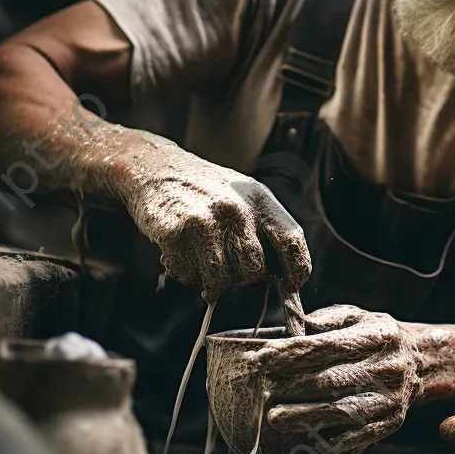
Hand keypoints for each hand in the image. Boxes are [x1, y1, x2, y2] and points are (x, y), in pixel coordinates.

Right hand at [116, 141, 308, 330]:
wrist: (157, 168)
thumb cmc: (206, 189)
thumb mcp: (243, 195)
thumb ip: (264, 229)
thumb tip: (285, 278)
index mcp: (258, 198)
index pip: (291, 240)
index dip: (297, 269)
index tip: (292, 285)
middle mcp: (235, 208)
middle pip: (254, 270)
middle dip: (243, 278)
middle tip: (229, 268)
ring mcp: (205, 221)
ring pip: (222, 279)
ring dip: (213, 280)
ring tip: (204, 259)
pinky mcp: (176, 233)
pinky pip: (190, 275)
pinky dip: (188, 273)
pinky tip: (183, 253)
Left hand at [258, 305, 423, 453]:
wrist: (420, 362)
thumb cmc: (376, 337)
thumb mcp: (357, 316)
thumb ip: (327, 320)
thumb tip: (294, 328)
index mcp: (377, 335)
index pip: (327, 345)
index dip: (291, 353)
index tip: (261, 358)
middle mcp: (387, 367)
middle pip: (332, 380)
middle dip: (292, 387)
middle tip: (263, 391)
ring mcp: (390, 398)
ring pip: (342, 411)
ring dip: (305, 416)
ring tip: (275, 418)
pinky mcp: (390, 422)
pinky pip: (357, 436)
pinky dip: (329, 440)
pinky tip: (306, 439)